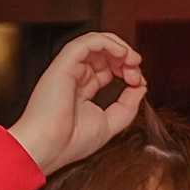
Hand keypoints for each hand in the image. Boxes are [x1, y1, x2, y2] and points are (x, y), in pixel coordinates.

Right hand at [8, 32, 147, 174]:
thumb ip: (128, 105)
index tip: (139, 83)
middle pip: (105, 54)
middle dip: (127, 59)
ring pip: (97, 42)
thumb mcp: (109, 123)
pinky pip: (88, 42)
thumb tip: (141, 87)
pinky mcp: (64, 63)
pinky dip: (108, 43)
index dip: (127, 70)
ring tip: (132, 61)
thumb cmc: (68, 142)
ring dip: (120, 48)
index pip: (108, 69)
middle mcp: (75, 77)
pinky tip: (122, 53)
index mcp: (82, 90)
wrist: (48, 147)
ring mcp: (69, 69)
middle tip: (136, 73)